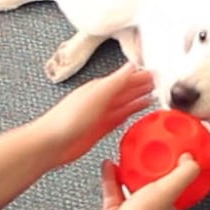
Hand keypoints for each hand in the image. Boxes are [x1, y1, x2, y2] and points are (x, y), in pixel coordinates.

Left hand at [37, 61, 154, 167]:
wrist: (51, 143)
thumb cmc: (66, 119)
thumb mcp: (97, 95)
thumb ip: (116, 81)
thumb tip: (131, 66)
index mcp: (100, 87)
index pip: (126, 78)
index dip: (142, 75)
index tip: (156, 73)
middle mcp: (101, 99)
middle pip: (127, 90)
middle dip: (142, 85)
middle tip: (159, 83)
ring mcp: (100, 115)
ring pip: (125, 104)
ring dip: (138, 99)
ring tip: (152, 96)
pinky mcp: (99, 130)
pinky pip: (119, 119)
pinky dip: (130, 114)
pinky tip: (134, 114)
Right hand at [93, 153, 201, 209]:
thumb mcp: (170, 188)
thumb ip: (185, 173)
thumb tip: (192, 161)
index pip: (183, 206)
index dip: (184, 194)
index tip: (182, 179)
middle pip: (157, 198)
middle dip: (154, 182)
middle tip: (153, 167)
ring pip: (133, 193)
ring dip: (131, 177)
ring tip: (130, 163)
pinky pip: (114, 192)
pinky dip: (112, 178)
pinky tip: (110, 167)